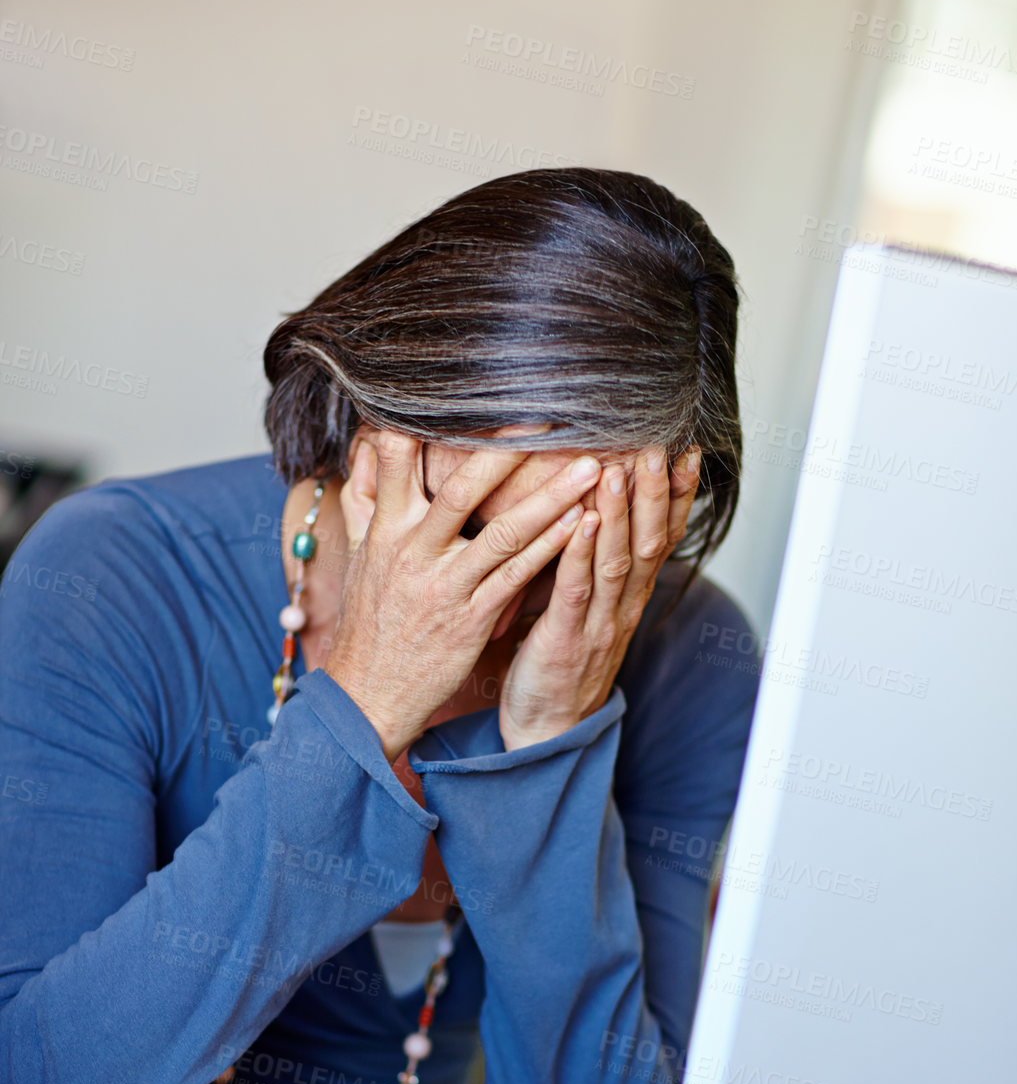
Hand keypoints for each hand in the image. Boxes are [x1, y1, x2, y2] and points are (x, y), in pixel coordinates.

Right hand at [325, 429, 603, 759]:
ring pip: (503, 533)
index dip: (427, 421)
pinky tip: (583, 525)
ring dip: (551, 498)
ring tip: (592, 468)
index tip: (470, 388)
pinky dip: (551, 548)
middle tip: (550, 419)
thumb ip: (363, 498)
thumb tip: (364, 447)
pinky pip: (518, 577)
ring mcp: (446, 586)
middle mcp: (413, 552)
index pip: (397, 459)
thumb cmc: (370, 622)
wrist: (369, 694)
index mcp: (385, 529)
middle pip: (461, 489)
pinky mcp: (472, 619)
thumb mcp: (357, 556)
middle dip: (507, 452)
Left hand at [498, 444, 701, 749]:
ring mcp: (599, 624)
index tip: (686, 448)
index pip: (664, 534)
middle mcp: (625, 605)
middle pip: (649, 540)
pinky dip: (578, 554)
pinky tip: (579, 520)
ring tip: (618, 468)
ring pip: (617, 561)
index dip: (677, 493)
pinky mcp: (566, 640)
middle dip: (654, 491)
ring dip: (619, 513)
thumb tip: (595, 505)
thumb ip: (597, 560)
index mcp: (632, 594)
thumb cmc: (562, 659)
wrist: (547, 727)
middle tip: (657, 443)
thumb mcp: (589, 605)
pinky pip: (576, 591)